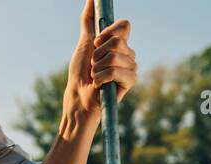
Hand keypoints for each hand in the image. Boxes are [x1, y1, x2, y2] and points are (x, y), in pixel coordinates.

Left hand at [65, 0, 137, 116]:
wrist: (79, 95)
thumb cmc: (80, 71)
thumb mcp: (85, 42)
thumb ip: (89, 20)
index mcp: (120, 44)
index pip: (124, 26)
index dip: (108, 32)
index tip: (97, 42)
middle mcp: (128, 54)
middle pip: (118, 41)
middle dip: (98, 53)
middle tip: (94, 64)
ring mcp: (131, 67)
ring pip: (114, 56)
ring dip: (98, 67)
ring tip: (96, 76)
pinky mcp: (131, 81)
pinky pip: (115, 71)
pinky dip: (101, 77)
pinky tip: (100, 85)